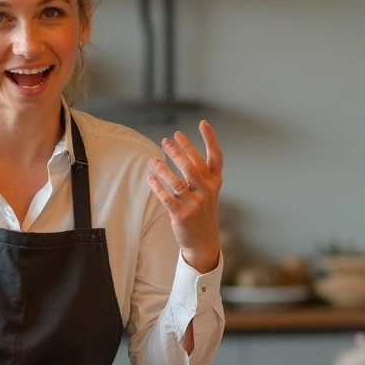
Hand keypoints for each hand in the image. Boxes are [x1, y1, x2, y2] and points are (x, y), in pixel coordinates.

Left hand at [146, 120, 223, 273]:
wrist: (204, 242)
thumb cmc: (203, 211)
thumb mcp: (209, 191)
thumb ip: (201, 173)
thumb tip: (181, 149)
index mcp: (215, 183)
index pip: (215, 157)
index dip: (210, 139)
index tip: (203, 123)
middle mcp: (207, 191)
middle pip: (192, 166)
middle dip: (179, 150)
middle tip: (167, 139)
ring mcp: (195, 203)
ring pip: (176, 181)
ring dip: (163, 168)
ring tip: (152, 159)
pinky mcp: (182, 215)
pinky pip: (166, 197)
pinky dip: (157, 186)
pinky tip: (150, 177)